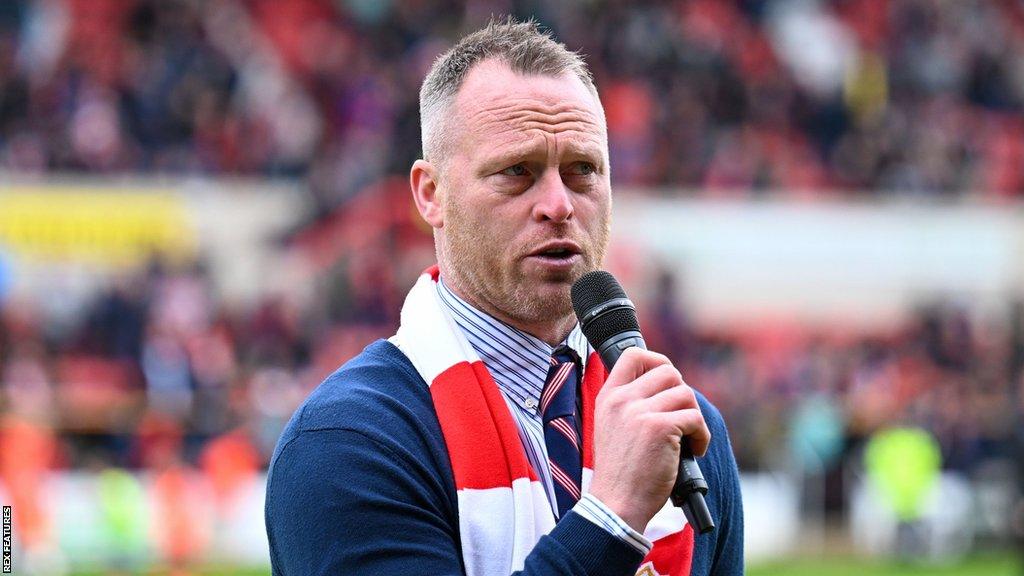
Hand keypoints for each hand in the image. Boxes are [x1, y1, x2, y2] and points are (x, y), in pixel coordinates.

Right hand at [587, 348, 710, 532]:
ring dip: (694, 417)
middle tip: (682, 419)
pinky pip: (694, 418)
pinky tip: (694, 450)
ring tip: (689, 439)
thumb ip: (629, 404)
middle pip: (668, 372)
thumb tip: (666, 387)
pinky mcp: (660, 428)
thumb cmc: (620, 472)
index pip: (633, 355)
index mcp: (608, 397)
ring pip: (685, 393)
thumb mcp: (611, 428)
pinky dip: (701, 436)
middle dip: (682, 395)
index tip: (667, 381)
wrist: (616, 504)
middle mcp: (622, 400)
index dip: (657, 360)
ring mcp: (640, 412)